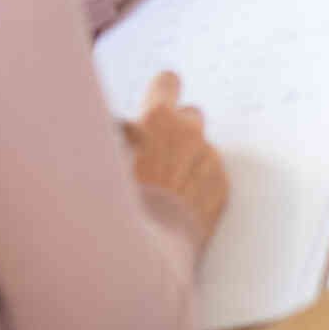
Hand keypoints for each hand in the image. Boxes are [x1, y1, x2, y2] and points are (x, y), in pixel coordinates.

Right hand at [122, 72, 228, 250]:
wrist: (149, 248)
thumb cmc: (119, 200)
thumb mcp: (105, 156)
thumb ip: (118, 132)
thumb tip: (122, 124)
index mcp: (157, 118)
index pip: (168, 81)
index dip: (162, 93)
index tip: (158, 107)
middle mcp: (189, 132)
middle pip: (190, 115)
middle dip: (177, 130)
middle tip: (158, 155)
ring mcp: (209, 160)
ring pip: (201, 148)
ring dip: (188, 159)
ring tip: (166, 188)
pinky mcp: (222, 187)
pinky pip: (211, 175)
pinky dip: (199, 184)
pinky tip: (179, 204)